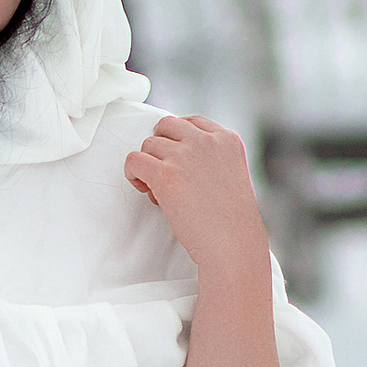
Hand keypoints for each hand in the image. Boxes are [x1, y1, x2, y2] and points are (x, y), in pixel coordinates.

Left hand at [124, 114, 272, 288]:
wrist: (233, 245)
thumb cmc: (231, 221)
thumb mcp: (231, 175)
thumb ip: (210, 158)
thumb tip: (174, 155)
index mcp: (227, 139)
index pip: (191, 122)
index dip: (177, 142)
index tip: (177, 163)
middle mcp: (207, 141)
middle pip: (166, 126)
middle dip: (160, 148)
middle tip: (165, 175)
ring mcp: (186, 155)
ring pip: (148, 144)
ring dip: (148, 165)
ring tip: (161, 191)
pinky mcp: (166, 174)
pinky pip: (133, 160)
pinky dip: (133, 174)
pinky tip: (146, 190)